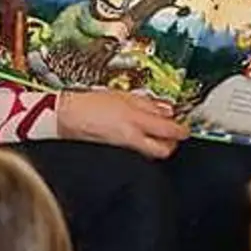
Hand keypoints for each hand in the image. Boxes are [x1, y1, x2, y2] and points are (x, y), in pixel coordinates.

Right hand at [55, 90, 189, 158]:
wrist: (65, 117)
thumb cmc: (89, 104)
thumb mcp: (122, 95)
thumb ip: (147, 104)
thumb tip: (166, 110)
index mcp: (136, 120)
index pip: (169, 131)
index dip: (182, 130)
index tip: (185, 128)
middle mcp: (132, 138)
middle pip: (164, 150)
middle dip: (172, 144)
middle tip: (173, 135)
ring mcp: (124, 149)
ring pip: (151, 154)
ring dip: (157, 146)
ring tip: (154, 136)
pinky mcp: (116, 154)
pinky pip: (137, 155)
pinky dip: (142, 149)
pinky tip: (137, 140)